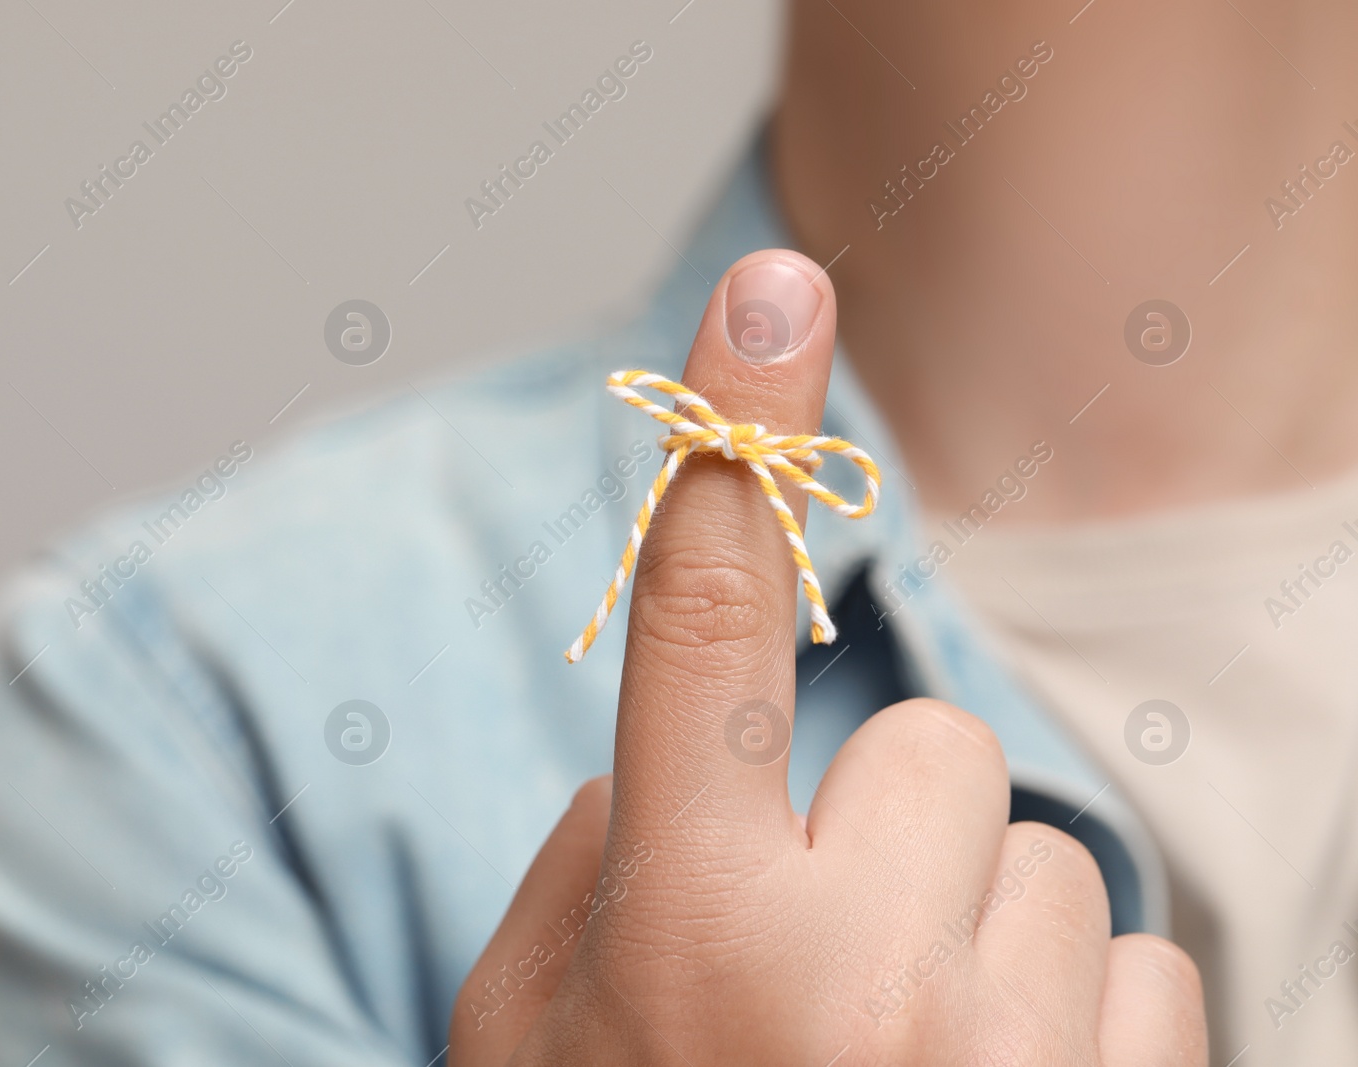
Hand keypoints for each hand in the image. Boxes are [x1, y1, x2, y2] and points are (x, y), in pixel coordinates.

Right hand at [450, 249, 1205, 1065]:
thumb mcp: (530, 1030)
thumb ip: (606, 857)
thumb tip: (702, 753)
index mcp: (678, 924)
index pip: (699, 616)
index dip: (730, 438)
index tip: (772, 284)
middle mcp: (846, 973)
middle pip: (920, 747)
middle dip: (870, 837)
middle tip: (811, 978)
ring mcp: (1003, 1051)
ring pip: (1032, 852)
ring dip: (970, 936)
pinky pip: (1134, 953)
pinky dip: (1069, 1015)